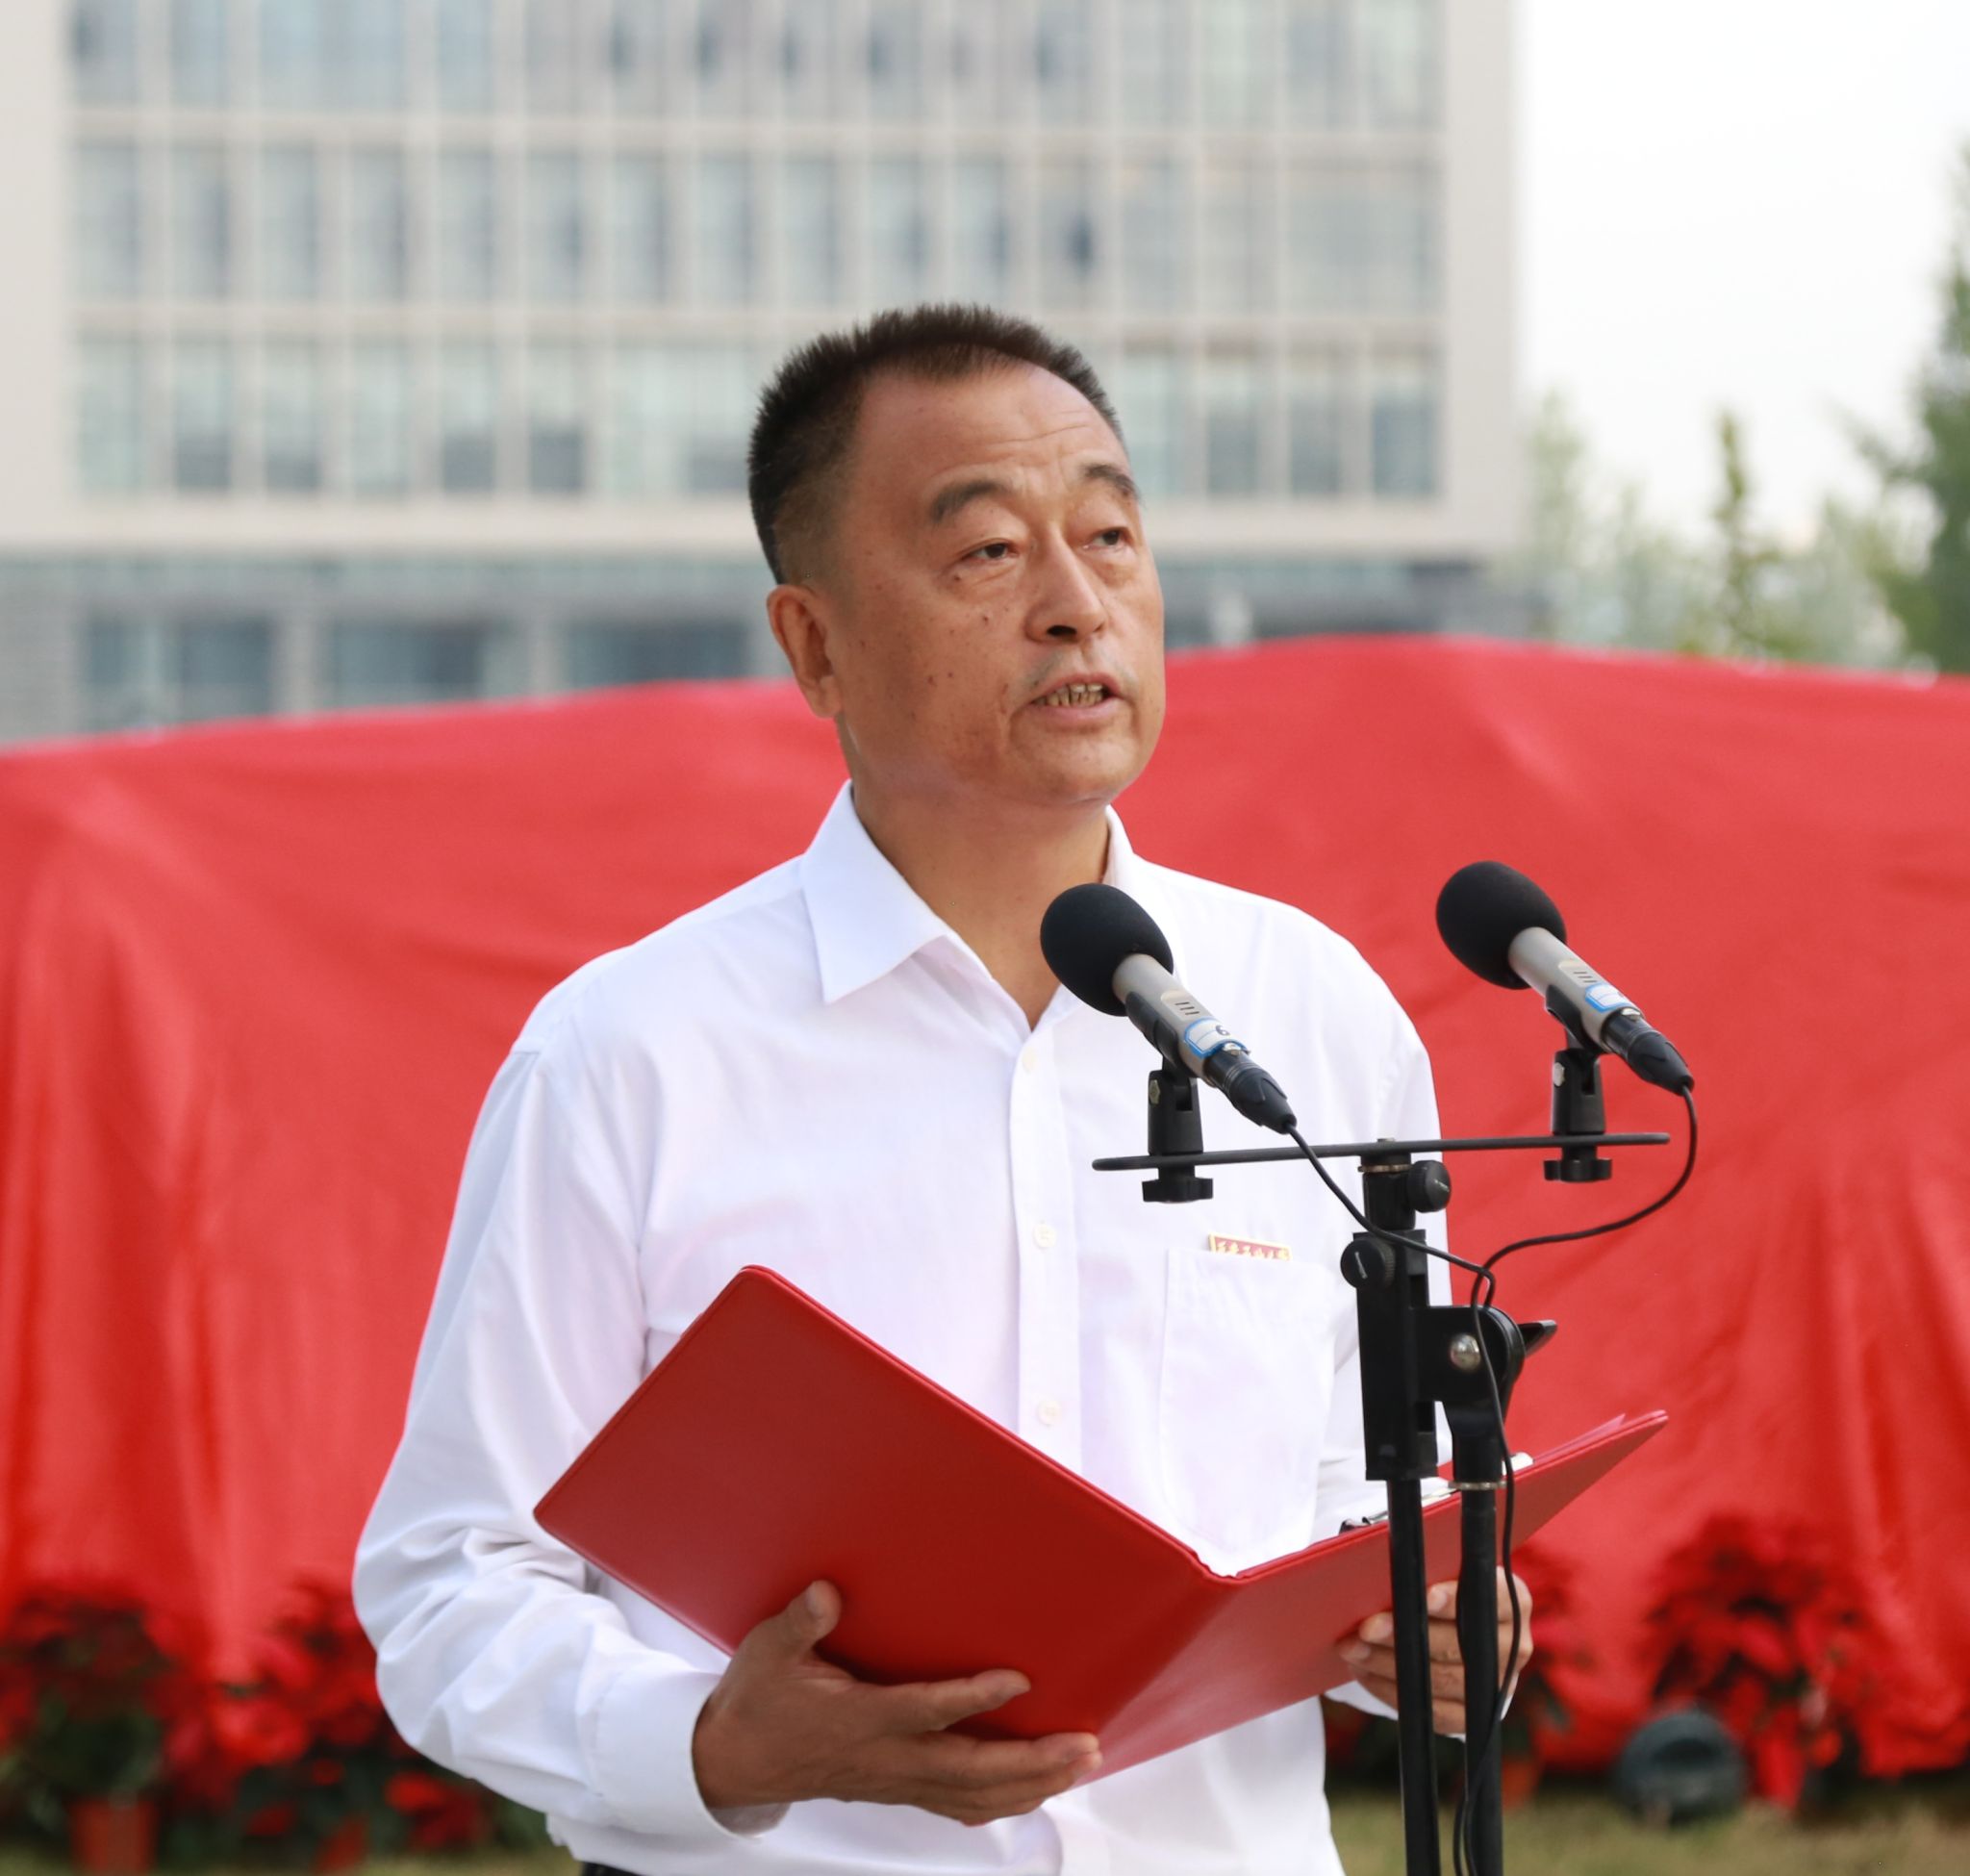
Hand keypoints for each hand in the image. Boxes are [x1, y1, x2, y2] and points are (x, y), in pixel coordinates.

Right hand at [693, 1581, 1100, 1824]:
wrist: (735, 1762)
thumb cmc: (758, 1700)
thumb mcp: (767, 1651)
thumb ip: (800, 1622)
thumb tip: (828, 1593)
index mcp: (858, 1719)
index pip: (926, 1710)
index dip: (973, 1697)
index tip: (1018, 1680)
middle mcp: (886, 1758)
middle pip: (970, 1769)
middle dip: (1032, 1762)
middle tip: (1083, 1744)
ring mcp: (895, 1780)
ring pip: (974, 1795)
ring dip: (1031, 1784)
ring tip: (1078, 1764)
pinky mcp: (898, 1789)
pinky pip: (960, 1805)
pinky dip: (1003, 1802)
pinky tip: (1034, 1794)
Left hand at [1337, 1570, 1534, 1734]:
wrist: (1447, 1628)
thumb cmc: (1435, 1585)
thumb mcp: (1438, 1568)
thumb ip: (1425, 1565)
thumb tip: (1379, 1566)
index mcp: (1510, 1600)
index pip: (1488, 1597)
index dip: (1457, 1598)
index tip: (1425, 1595)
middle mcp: (1512, 1645)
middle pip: (1459, 1643)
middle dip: (1406, 1634)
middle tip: (1366, 1627)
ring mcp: (1497, 1684)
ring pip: (1442, 1679)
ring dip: (1389, 1664)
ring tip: (1352, 1648)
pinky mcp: (1473, 1715)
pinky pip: (1433, 1712)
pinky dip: (1392, 1691)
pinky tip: (1364, 1671)